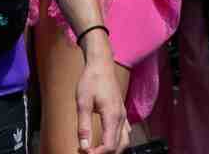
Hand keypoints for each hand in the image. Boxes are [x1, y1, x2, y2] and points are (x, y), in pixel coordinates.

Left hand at [75, 34, 129, 153]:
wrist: (101, 65)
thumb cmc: (91, 81)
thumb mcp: (83, 103)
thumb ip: (84, 126)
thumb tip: (84, 145)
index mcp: (112, 116)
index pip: (109, 145)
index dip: (98, 153)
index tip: (85, 153)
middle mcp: (121, 118)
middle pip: (119, 146)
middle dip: (106, 153)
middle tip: (91, 153)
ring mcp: (123, 115)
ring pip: (125, 140)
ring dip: (114, 149)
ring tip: (99, 152)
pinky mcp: (122, 112)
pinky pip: (125, 132)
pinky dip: (118, 141)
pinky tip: (110, 142)